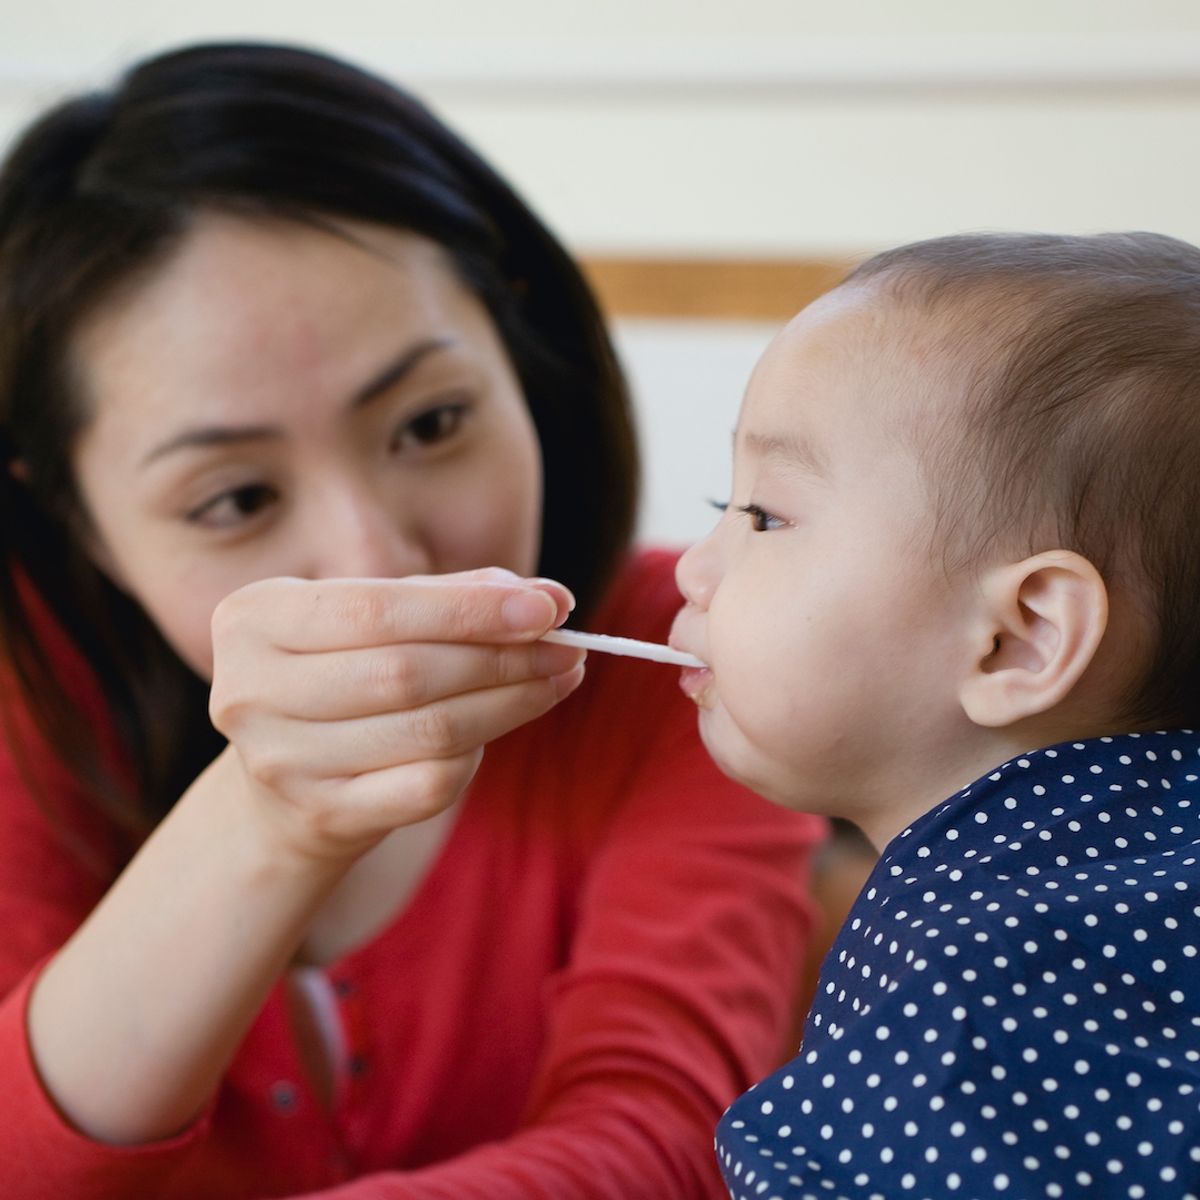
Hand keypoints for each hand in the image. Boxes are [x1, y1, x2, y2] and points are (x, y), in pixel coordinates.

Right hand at [208, 569, 584, 863]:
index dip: (470, 609)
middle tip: (568, 645)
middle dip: (503, 657)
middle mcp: (249, 691)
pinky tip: (504, 723)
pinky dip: (479, 754)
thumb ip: (451, 597)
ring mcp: (280, 762)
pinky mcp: (322, 817)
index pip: (378, 608)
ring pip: (427, 731)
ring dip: (510, 702)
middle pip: (406, 673)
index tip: (549, 605)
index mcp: (254, 619)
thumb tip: (545, 596)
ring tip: (558, 677)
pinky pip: (428, 785)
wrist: (285, 785)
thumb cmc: (344, 674)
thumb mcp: (375, 621)